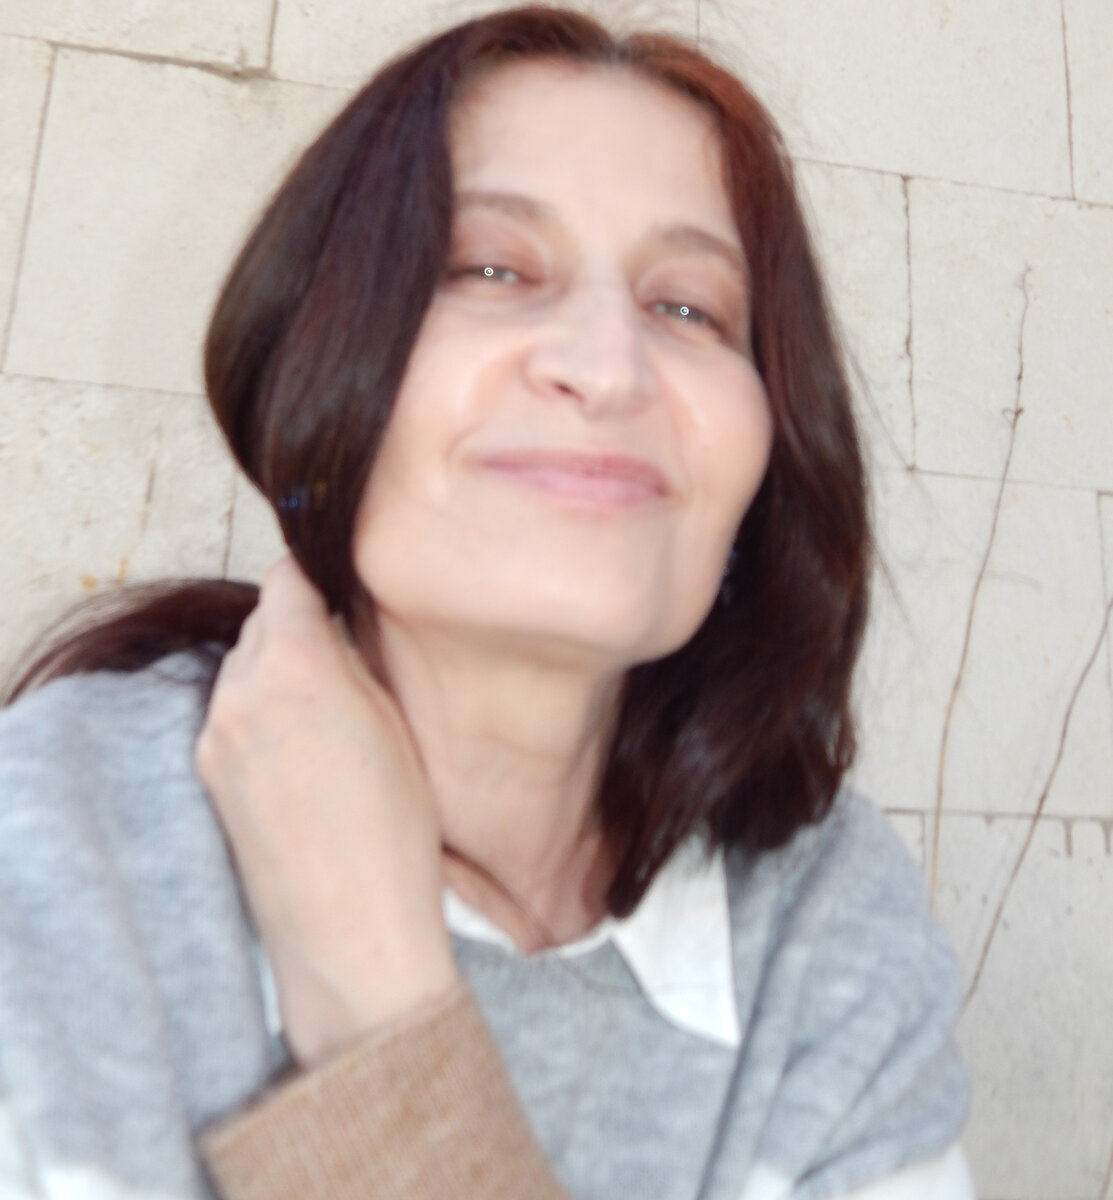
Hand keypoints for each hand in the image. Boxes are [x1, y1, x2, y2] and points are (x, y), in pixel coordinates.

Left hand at [195, 556, 457, 1065]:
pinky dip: (262, 708)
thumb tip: (335, 624)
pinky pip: (232, 713)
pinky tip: (303, 743)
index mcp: (294, 664)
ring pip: (243, 668)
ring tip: (327, 701)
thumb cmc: (394, 830)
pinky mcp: (209, 774)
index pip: (286, 578)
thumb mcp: (394, 723)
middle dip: (298, 620)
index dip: (316, 573)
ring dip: (278, 666)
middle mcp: (240, 691)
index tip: (338, 579)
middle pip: (261, 621)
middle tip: (345, 641)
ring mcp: (215, 736)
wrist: (349, 928)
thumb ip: (353, 660)